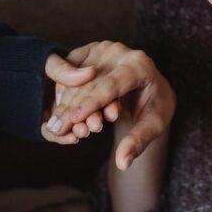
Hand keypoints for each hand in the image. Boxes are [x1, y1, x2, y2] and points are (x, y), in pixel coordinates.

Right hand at [46, 41, 174, 169]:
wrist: (149, 86)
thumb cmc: (154, 106)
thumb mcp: (153, 125)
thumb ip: (138, 141)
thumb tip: (123, 163)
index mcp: (140, 65)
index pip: (111, 85)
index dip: (91, 103)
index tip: (74, 120)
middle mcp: (120, 51)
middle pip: (90, 82)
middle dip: (73, 107)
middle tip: (58, 130)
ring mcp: (103, 48)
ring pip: (76, 78)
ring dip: (65, 103)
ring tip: (57, 127)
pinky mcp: (89, 50)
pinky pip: (70, 72)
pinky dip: (63, 92)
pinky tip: (58, 112)